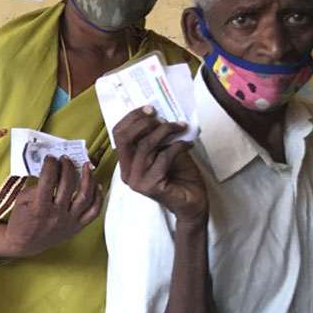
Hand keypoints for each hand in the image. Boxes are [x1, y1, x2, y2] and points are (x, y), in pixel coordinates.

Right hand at [0, 157, 103, 258]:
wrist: (24, 244)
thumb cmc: (21, 221)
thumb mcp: (21, 200)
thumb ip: (37, 186)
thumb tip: (54, 172)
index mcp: (39, 208)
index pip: (48, 180)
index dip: (50, 165)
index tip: (51, 158)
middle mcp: (56, 215)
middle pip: (67, 185)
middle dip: (67, 167)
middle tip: (65, 159)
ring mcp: (68, 222)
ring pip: (85, 197)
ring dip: (88, 178)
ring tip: (88, 166)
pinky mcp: (76, 227)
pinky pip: (93, 212)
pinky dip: (98, 197)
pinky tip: (97, 185)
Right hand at [114, 107, 207, 222]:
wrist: (193, 203)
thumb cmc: (180, 176)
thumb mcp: (165, 151)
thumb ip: (157, 137)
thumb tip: (158, 114)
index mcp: (127, 163)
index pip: (118, 134)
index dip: (132, 117)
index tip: (150, 108)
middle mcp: (127, 172)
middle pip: (126, 138)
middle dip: (145, 122)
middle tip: (164, 118)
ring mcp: (137, 181)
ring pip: (146, 146)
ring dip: (166, 132)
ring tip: (181, 128)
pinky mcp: (151, 186)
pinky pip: (163, 158)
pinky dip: (178, 146)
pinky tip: (188, 144)